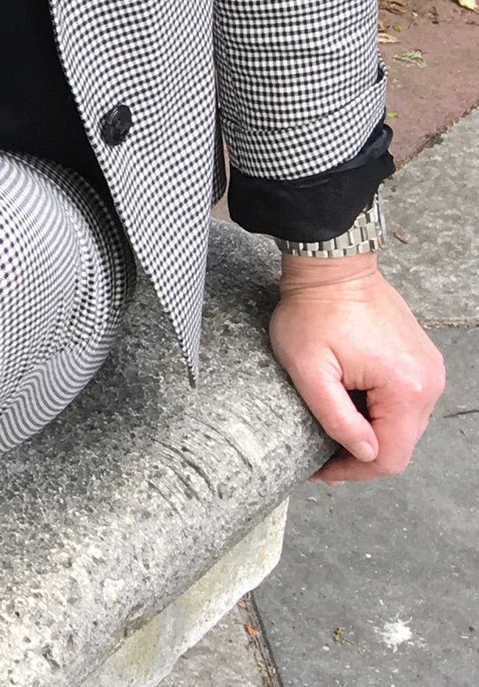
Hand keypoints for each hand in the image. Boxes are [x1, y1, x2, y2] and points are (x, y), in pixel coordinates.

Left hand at [269, 254, 444, 483]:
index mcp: (406, 387)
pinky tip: (349, 401)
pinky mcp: (419, 358)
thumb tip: (364, 452)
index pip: (390, 457)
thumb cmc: (314, 309)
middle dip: (360, 453)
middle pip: (400, 443)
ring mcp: (428, 368)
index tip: (322, 469)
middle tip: (322, 454)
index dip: (354, 471)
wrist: (330, 265)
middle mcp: (428, 381)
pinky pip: (403, 400)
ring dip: (370, 431)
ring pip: (402, 424)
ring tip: (332, 426)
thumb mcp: (308, 368)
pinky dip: (377, 409)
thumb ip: (336, 418)